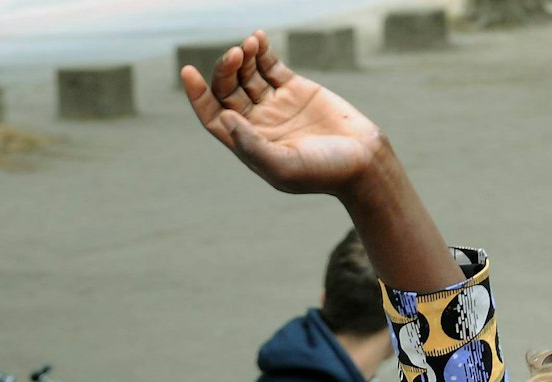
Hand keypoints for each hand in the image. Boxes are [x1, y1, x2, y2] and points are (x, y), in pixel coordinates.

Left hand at [182, 32, 386, 195]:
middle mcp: (257, 123)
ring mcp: (276, 104)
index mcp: (248, 144)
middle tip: (236, 53)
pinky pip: (271, 65)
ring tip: (249, 44)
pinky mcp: (296, 89)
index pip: (213, 115)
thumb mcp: (284, 167)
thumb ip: (252, 146)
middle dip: (225, 69)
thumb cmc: (324, 172)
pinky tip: (258, 38)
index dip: (197, 95)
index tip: (187, 71)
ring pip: (247, 74)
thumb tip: (225, 118)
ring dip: (243, 56)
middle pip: (227, 90)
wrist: (364, 161)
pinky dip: (262, 50)